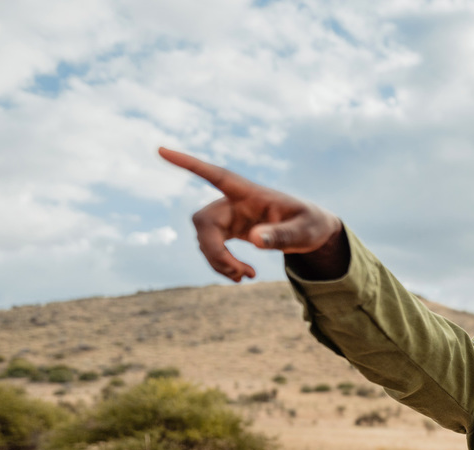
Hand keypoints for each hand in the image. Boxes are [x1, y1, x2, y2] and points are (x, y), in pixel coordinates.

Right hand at [158, 148, 342, 281]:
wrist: (312, 231)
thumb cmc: (311, 224)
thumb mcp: (305, 232)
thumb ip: (282, 235)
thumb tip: (254, 240)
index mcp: (249, 192)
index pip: (215, 174)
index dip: (188, 164)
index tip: (161, 150)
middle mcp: (234, 202)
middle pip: (203, 222)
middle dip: (214, 251)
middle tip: (241, 273)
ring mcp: (229, 216)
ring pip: (204, 239)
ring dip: (219, 263)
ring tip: (247, 276)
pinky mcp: (229, 231)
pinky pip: (212, 248)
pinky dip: (222, 265)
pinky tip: (242, 275)